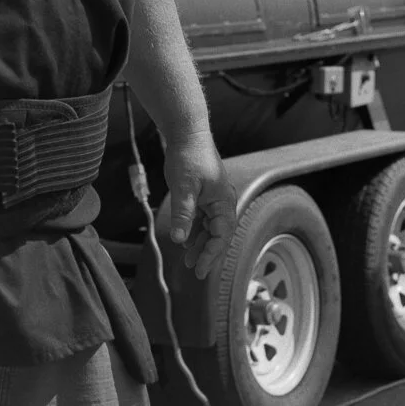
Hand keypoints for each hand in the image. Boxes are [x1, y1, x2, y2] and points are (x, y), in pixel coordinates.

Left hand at [163, 130, 235, 278]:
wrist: (186, 133)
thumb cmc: (188, 157)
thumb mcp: (183, 187)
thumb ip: (184, 214)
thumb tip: (180, 240)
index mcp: (223, 202)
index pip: (221, 236)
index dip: (211, 255)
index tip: (200, 271)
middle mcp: (222, 202)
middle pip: (218, 235)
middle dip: (207, 253)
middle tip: (196, 272)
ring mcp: (214, 199)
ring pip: (210, 228)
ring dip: (200, 243)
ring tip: (188, 261)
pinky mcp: (204, 195)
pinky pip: (202, 219)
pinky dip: (195, 230)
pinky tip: (186, 241)